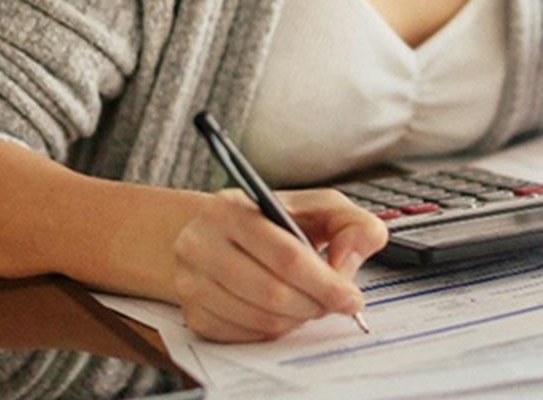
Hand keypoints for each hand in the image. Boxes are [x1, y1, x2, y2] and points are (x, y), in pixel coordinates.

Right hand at [172, 188, 387, 342]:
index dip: (325, 283)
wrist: (216, 236)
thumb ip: (351, 224)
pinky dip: (273, 330)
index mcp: (231, 208)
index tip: (351, 298)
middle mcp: (201, 243)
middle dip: (314, 305)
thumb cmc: (273, 222)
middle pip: (272, 292)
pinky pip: (245, 336)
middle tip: (334, 305)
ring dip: (296, 319)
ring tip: (309, 304)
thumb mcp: (318, 206)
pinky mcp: (193, 315)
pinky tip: (282, 312)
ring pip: (260, 319)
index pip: (286, 256)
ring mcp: (191, 282)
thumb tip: (347, 263)